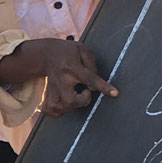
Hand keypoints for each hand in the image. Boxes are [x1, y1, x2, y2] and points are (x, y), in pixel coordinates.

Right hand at [0, 38, 116, 118]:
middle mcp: (60, 80)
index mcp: (71, 67)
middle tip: (84, 90)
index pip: (89, 78)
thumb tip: (94, 85)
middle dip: (82, 100)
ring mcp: (51, 90)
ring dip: (72, 105)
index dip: (103, 87)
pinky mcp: (46, 97)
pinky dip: (60, 111)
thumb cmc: (68, 52)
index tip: (115, 93)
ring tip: (74, 94)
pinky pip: (52, 112)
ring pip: (61, 109)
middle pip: (71, 100)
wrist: (46, 54)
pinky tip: (64, 103)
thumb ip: (92, 65)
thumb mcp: (82, 50)